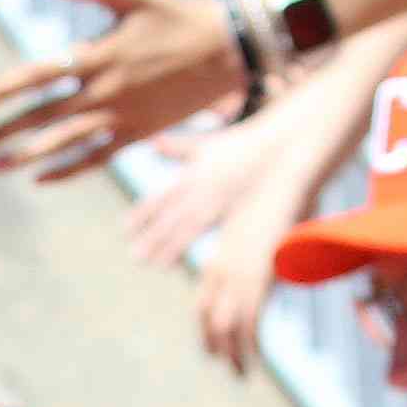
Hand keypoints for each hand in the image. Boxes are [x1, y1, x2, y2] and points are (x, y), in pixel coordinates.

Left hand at [0, 0, 243, 180]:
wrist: (227, 50)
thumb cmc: (176, 16)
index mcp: (97, 55)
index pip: (38, 76)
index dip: (2, 91)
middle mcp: (103, 91)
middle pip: (40, 116)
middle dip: (0, 133)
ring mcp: (119, 117)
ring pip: (61, 144)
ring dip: (23, 157)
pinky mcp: (135, 135)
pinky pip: (94, 159)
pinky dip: (65, 170)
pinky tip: (38, 178)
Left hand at [125, 110, 291, 269]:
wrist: (281, 141)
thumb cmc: (244, 145)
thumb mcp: (206, 143)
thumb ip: (178, 147)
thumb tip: (155, 143)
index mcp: (194, 173)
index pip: (163, 196)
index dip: (143, 213)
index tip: (125, 228)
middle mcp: (204, 185)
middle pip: (173, 214)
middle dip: (154, 235)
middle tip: (135, 256)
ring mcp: (222, 196)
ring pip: (192, 223)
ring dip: (172, 245)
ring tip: (156, 265)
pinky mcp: (242, 207)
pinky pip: (223, 227)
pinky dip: (209, 242)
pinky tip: (195, 261)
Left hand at [191, 147, 331, 372]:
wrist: (284, 169)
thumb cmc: (279, 192)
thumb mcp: (263, 226)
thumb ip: (262, 252)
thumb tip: (271, 269)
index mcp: (221, 256)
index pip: (203, 303)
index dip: (206, 329)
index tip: (213, 349)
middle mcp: (223, 267)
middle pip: (209, 317)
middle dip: (218, 345)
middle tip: (231, 367)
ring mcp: (238, 270)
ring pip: (226, 323)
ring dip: (234, 351)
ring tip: (240, 372)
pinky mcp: (257, 272)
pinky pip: (248, 316)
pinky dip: (249, 341)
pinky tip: (254, 358)